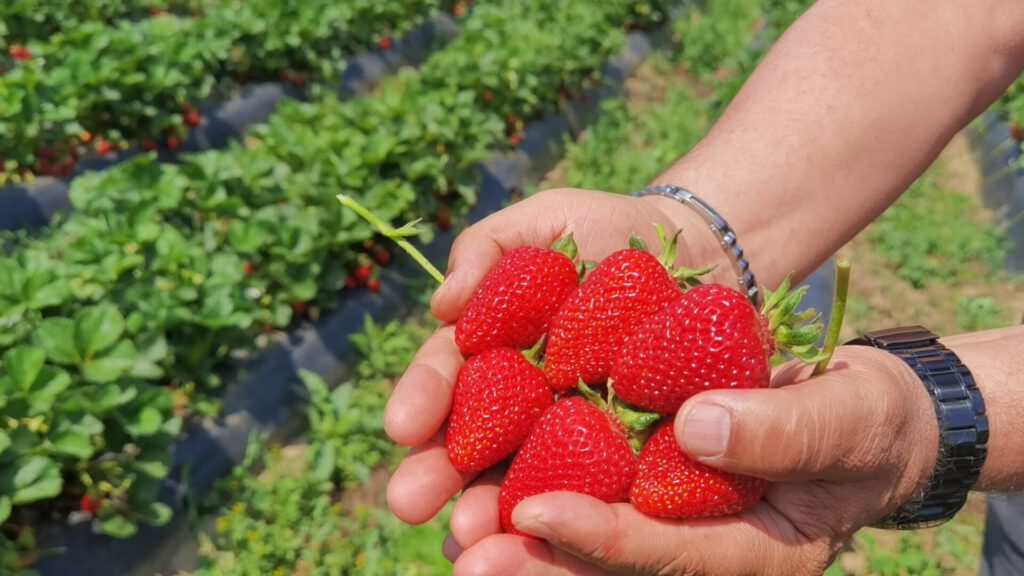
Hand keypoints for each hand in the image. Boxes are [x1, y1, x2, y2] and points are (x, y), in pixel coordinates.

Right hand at [385, 188, 724, 525]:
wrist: (692, 254)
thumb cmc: (605, 232)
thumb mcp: (545, 220)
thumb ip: (489, 249)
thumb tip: (443, 302)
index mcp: (489, 350)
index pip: (447, 376)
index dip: (422, 398)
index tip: (400, 426)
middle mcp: (519, 402)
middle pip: (470, 442)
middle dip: (437, 472)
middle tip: (410, 501)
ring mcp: (569, 434)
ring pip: (521, 479)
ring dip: (490, 509)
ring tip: (470, 535)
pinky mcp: (625, 457)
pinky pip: (593, 492)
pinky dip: (566, 523)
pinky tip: (539, 549)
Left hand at [446, 345, 940, 574]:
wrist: (865, 413)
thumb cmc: (871, 418)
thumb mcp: (848, 417)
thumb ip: (784, 430)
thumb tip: (698, 428)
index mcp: (756, 554)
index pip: (670, 556)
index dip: (604, 538)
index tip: (536, 513)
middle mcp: (705, 549)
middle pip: (614, 566)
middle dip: (539, 563)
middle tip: (466, 555)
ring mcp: (678, 522)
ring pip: (592, 541)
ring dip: (523, 537)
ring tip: (453, 525)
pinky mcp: (656, 488)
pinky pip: (597, 492)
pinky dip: (545, 489)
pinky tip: (484, 478)